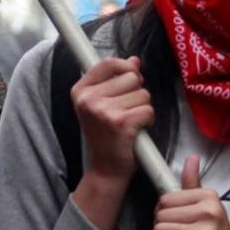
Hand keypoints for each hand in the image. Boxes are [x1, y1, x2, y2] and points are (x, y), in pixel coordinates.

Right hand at [70, 57, 153, 184]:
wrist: (105, 169)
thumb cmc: (106, 136)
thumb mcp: (103, 104)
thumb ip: (116, 79)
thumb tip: (134, 61)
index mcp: (80, 91)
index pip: (108, 62)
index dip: (125, 68)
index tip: (128, 79)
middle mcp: (88, 99)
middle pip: (131, 77)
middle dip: (136, 92)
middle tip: (126, 111)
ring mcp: (103, 111)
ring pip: (143, 94)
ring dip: (143, 108)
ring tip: (130, 122)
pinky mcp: (120, 123)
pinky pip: (148, 109)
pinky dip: (148, 120)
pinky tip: (137, 130)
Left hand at [153, 156, 229, 229]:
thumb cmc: (213, 228)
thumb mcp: (206, 202)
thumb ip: (192, 182)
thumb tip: (192, 158)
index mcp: (208, 196)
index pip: (166, 198)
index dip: (162, 208)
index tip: (172, 214)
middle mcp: (207, 212)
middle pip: (161, 215)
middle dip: (160, 224)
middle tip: (171, 229)